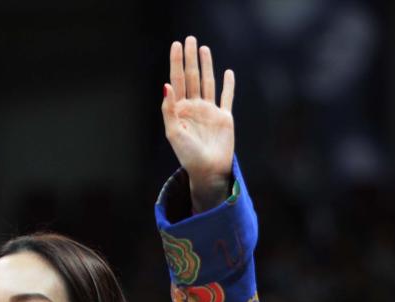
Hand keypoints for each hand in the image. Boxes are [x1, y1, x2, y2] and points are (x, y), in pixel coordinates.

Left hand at [162, 36, 235, 211]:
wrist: (208, 170)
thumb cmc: (187, 155)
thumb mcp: (173, 132)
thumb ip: (169, 108)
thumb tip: (166, 84)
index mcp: (179, 110)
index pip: (177, 81)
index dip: (176, 63)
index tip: (176, 45)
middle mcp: (194, 108)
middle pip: (192, 77)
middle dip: (190, 58)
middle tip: (190, 39)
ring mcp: (209, 111)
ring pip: (208, 82)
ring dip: (206, 66)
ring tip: (204, 48)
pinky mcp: (224, 117)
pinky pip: (226, 97)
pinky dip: (228, 85)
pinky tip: (228, 73)